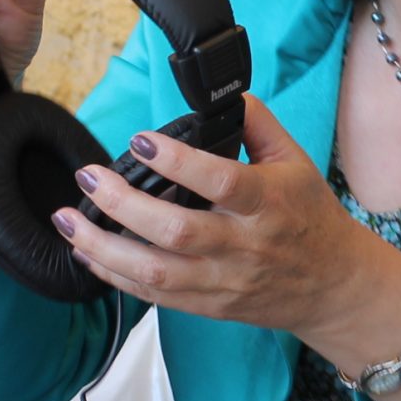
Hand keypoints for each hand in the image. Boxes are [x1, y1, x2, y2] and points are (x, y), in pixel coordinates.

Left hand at [55, 96, 400, 343]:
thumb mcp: (295, 162)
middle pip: (175, 231)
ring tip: (68, 218)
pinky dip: (114, 276)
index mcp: (267, 203)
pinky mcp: (208, 306)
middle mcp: (243, 245)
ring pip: (155, 271)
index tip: (140, 140)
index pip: (220, 181)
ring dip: (103, 247)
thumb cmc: (309, 217)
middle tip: (89, 176)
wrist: (331, 284)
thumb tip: (225, 94)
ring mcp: (223, 281)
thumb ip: (258, 125)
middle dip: (122, 205)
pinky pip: (153, 295)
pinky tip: (86, 252)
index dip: (177, 162)